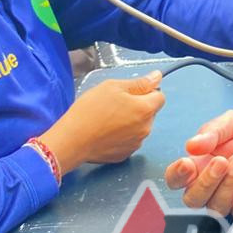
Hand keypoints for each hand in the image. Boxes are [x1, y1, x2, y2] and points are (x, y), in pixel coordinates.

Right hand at [40, 71, 165, 173]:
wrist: (72, 140)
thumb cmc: (90, 110)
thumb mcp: (113, 87)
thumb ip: (139, 83)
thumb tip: (157, 77)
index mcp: (145, 109)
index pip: (160, 97)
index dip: (147, 92)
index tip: (130, 93)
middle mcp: (146, 128)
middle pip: (150, 113)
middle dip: (139, 107)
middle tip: (116, 105)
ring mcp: (136, 143)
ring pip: (140, 127)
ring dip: (131, 122)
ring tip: (109, 119)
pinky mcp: (125, 155)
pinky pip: (130, 140)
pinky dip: (123, 136)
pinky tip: (106, 133)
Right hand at [164, 109, 232, 214]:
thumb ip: (212, 132)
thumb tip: (191, 146)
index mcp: (201, 162)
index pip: (177, 178)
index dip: (176, 176)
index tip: (187, 163)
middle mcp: (213, 183)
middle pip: (193, 199)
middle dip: (204, 183)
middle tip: (222, 161)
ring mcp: (232, 195)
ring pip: (215, 207)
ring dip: (225, 187)